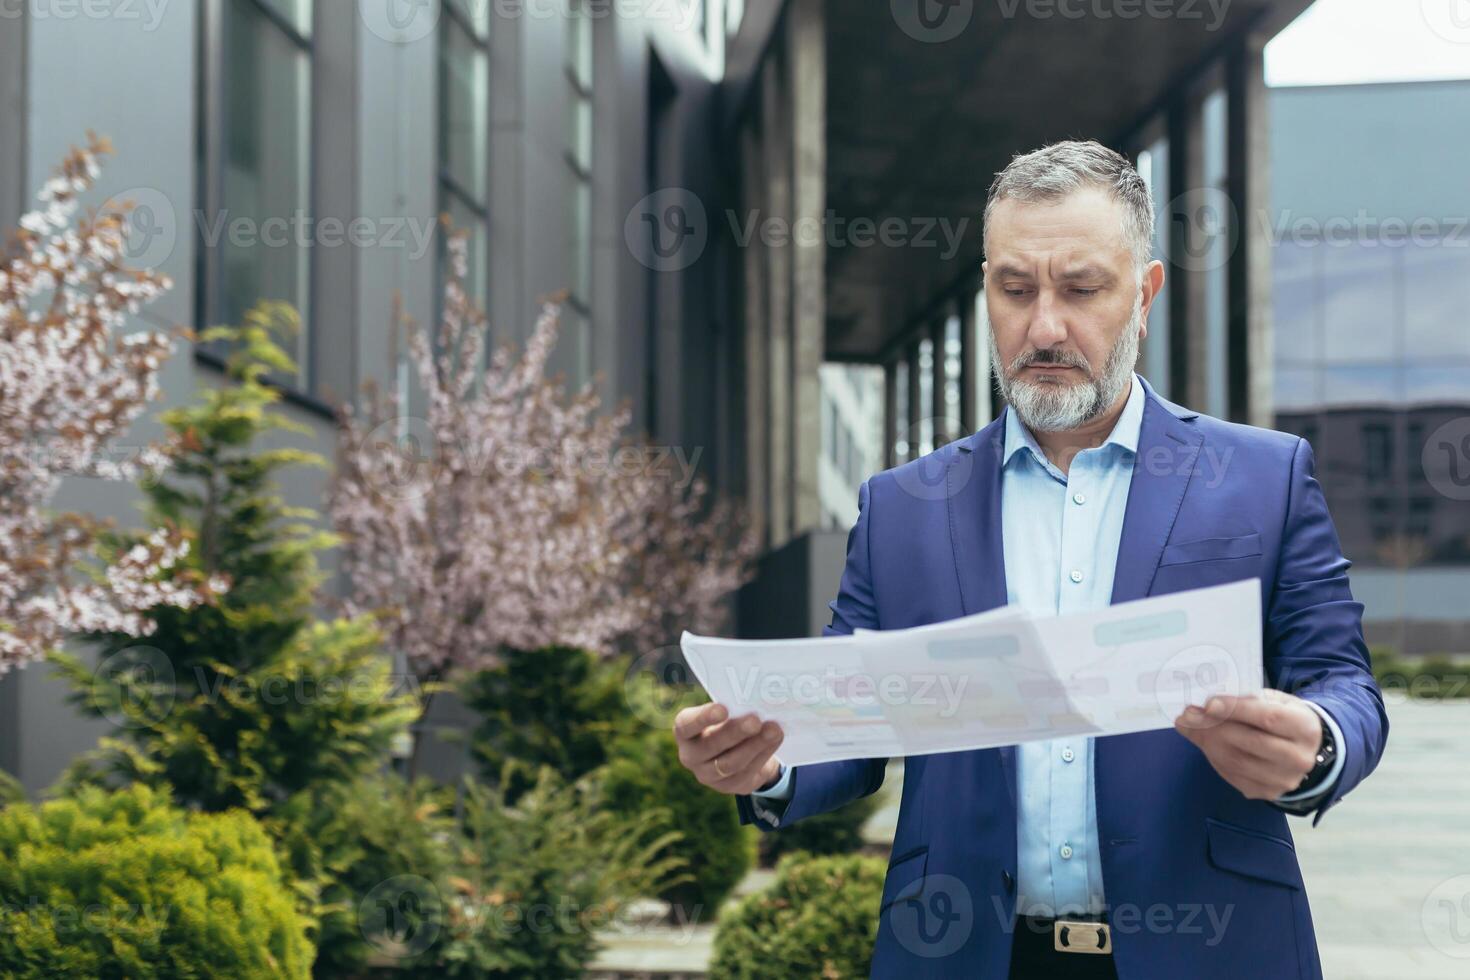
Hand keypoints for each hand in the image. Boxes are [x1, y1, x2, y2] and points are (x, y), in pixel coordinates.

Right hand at [673, 702, 784, 795]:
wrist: (737, 749)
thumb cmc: (728, 720)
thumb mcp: (725, 711)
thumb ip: (733, 707)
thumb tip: (756, 700)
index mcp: (684, 732)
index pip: (687, 725)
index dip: (704, 717)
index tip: (723, 709)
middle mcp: (691, 756)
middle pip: (711, 746)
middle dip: (736, 733)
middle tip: (755, 720)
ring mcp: (708, 775)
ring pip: (732, 763)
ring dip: (755, 745)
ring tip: (774, 730)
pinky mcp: (729, 786)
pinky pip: (747, 773)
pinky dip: (763, 755)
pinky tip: (775, 740)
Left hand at [1173, 689, 1320, 800]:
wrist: (1303, 749)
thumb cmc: (1283, 717)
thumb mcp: (1274, 700)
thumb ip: (1246, 700)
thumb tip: (1206, 705)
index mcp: (1305, 728)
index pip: (1268, 718)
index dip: (1236, 710)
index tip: (1208, 704)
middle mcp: (1299, 758)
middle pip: (1250, 742)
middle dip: (1213, 727)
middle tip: (1188, 715)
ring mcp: (1284, 779)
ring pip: (1237, 762)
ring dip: (1206, 743)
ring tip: (1189, 726)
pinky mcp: (1268, 792)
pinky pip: (1232, 775)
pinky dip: (1212, 757)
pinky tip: (1203, 742)